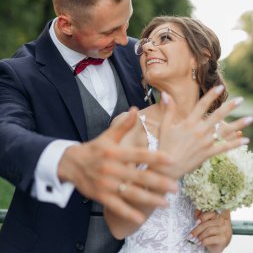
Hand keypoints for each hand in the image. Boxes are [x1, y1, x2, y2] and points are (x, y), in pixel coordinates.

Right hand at [58, 107, 176, 224]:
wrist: (71, 164)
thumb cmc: (94, 149)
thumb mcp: (108, 136)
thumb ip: (124, 125)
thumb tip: (135, 109)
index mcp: (115, 152)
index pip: (138, 154)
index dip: (155, 157)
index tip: (170, 159)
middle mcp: (112, 168)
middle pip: (138, 176)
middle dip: (158, 182)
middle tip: (175, 187)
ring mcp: (106, 184)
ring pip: (131, 193)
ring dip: (149, 199)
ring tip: (166, 203)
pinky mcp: (101, 196)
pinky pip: (117, 206)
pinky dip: (129, 213)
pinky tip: (142, 218)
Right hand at [158, 86, 250, 178]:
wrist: (168, 167)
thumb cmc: (165, 146)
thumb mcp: (164, 126)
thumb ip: (169, 109)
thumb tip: (165, 94)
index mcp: (189, 123)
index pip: (202, 105)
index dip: (211, 95)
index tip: (220, 87)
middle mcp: (200, 131)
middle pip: (217, 116)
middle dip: (230, 107)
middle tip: (241, 99)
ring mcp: (205, 143)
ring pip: (225, 131)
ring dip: (238, 124)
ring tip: (250, 118)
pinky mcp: (208, 153)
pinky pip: (224, 147)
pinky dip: (235, 143)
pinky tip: (245, 140)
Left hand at [190, 210, 231, 252]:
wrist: (218, 246)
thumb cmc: (212, 232)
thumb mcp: (207, 223)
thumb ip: (202, 216)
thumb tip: (197, 211)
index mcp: (219, 214)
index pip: (211, 212)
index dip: (203, 216)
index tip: (196, 221)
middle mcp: (223, 221)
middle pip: (207, 223)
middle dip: (197, 229)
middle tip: (190, 234)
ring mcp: (224, 230)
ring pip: (208, 230)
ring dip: (200, 235)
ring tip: (196, 239)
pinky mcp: (223, 239)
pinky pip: (210, 239)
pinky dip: (203, 241)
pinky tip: (200, 243)